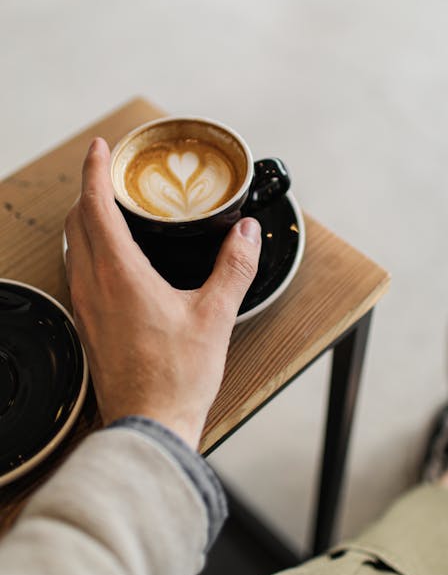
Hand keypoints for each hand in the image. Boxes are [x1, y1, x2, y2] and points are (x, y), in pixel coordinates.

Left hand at [64, 138, 260, 448]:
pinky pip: (78, 273)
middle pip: (76, 222)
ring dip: (85, 220)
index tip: (100, 149)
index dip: (95, 171)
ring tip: (109, 210)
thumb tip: (246, 234)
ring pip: (73, 247)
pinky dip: (88, 250)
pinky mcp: (89, 325)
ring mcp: (86, 308)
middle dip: (89, 190)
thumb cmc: (175, 379)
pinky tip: (111, 261)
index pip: (95, 206)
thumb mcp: (215, 316)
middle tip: (109, 175)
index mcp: (119, 275)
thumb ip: (234, 267)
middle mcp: (93, 287)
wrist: (149, 425)